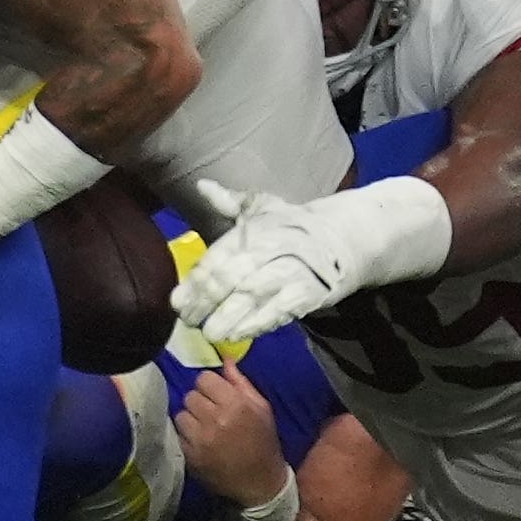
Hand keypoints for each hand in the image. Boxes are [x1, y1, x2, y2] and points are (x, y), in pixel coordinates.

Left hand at [171, 356, 288, 506]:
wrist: (260, 483)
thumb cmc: (264, 442)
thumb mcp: (262, 409)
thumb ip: (241, 383)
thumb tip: (225, 359)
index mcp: (235, 404)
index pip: (204, 378)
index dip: (210, 385)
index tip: (216, 394)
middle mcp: (215, 419)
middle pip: (191, 395)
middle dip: (200, 400)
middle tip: (211, 411)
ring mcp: (200, 439)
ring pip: (181, 413)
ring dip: (191, 417)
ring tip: (204, 426)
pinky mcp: (191, 455)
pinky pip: (179, 434)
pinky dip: (187, 435)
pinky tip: (200, 440)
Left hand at [177, 186, 352, 342]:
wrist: (344, 239)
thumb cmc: (294, 225)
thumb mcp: (264, 207)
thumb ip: (229, 201)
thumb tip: (201, 186)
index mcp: (254, 229)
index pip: (217, 256)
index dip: (194, 281)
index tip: (176, 301)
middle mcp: (268, 249)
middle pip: (230, 278)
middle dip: (205, 302)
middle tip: (188, 321)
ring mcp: (288, 273)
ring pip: (251, 296)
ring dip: (227, 317)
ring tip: (209, 332)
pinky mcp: (305, 295)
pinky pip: (277, 312)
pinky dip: (256, 325)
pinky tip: (237, 335)